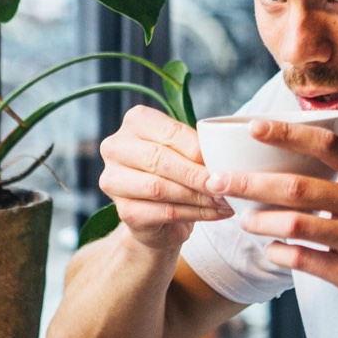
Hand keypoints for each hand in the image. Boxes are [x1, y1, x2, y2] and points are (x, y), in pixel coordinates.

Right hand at [97, 105, 232, 249]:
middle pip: (160, 159)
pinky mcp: (123, 211)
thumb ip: (198, 148)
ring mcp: (113, 180)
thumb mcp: (186, 151)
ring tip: (223, 200)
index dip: (199, 149)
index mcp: (135, 121)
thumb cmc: (175, 173)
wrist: (159, 216)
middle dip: (197, 174)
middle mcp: (116, 147)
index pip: (170, 132)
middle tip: (224, 184)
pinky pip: (162, 211)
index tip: (224, 162)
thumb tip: (221, 157)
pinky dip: (194, 213)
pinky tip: (214, 213)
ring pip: (159, 187)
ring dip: (197, 196)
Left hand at [202, 119, 337, 322]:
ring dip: (260, 221)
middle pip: (298, 186)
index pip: (327, 145)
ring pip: (295, 225)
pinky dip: (282, 253)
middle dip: (250, 183)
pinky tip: (270, 250)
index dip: (286, 133)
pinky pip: (306, 261)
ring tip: (241, 219)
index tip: (252, 127)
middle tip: (218, 181)